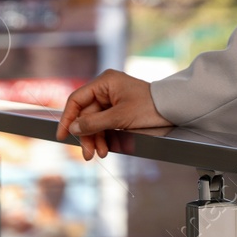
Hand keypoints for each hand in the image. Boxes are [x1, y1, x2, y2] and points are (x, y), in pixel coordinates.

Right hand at [55, 69, 173, 160]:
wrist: (174, 109)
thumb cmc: (150, 107)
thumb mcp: (120, 117)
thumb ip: (94, 123)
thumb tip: (73, 128)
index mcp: (105, 82)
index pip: (76, 100)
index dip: (68, 118)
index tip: (62, 136)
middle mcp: (106, 88)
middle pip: (86, 115)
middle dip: (87, 135)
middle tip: (88, 154)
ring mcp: (112, 99)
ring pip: (95, 122)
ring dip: (96, 139)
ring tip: (100, 154)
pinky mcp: (118, 110)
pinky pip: (105, 124)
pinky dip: (104, 136)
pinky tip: (106, 149)